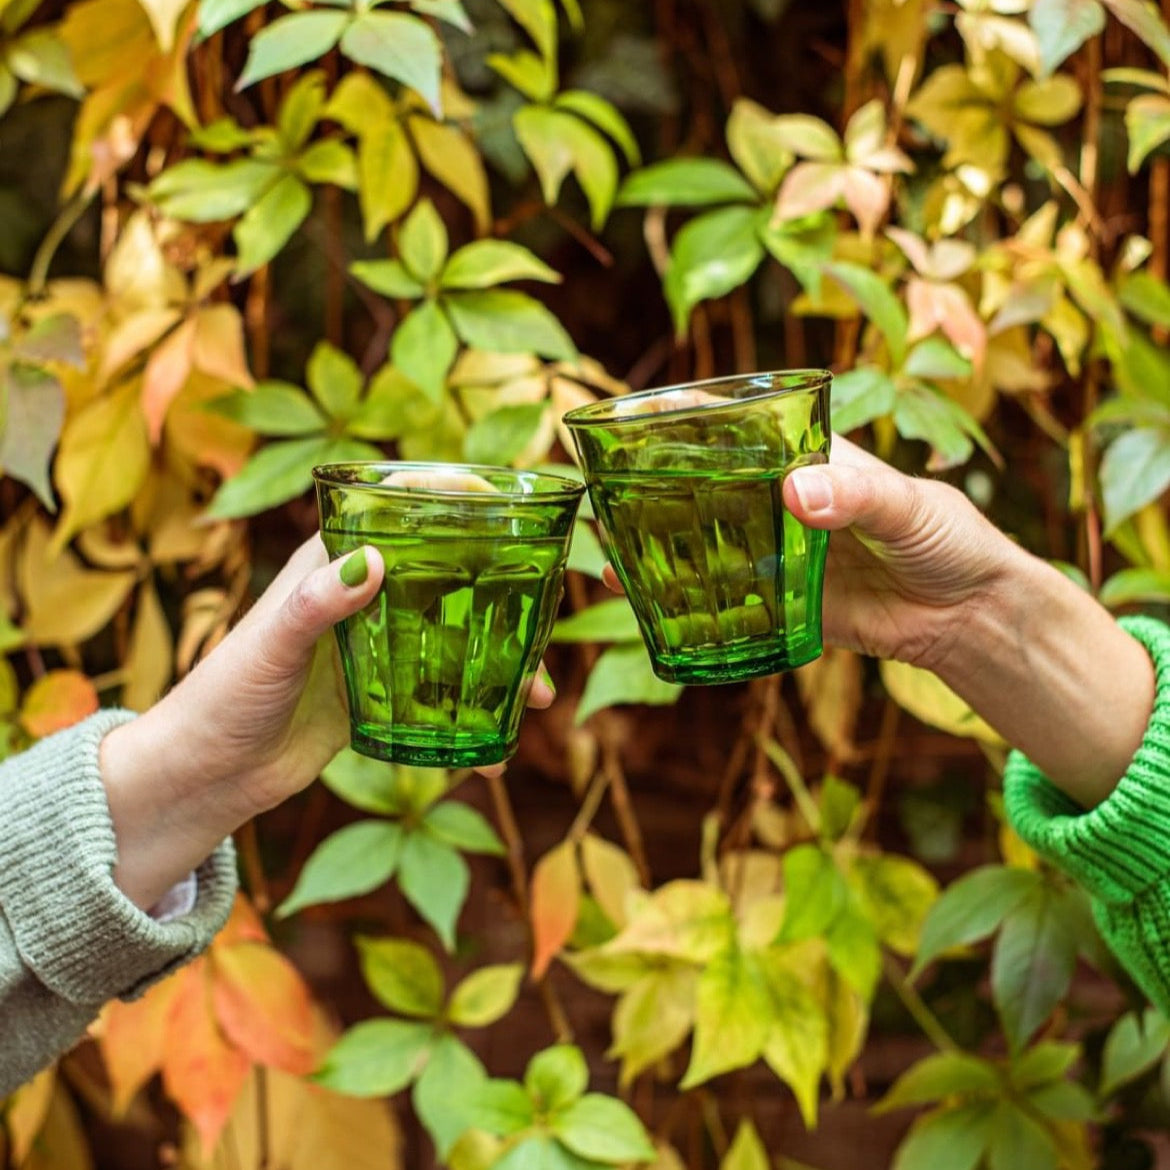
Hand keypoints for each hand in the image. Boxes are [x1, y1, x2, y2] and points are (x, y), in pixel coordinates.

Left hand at [100, 538, 554, 908]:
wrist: (207, 775)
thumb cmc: (223, 698)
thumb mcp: (270, 647)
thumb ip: (315, 605)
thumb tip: (375, 559)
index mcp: (329, 565)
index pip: (391, 511)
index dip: (443, 496)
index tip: (494, 498)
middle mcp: (358, 599)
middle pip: (441, 579)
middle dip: (496, 593)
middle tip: (541, 617)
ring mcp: (373, 649)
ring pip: (450, 641)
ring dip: (497, 666)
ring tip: (536, 697)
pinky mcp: (378, 697)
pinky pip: (435, 698)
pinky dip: (468, 720)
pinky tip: (492, 751)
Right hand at [603, 434, 1153, 805]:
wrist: (970, 615)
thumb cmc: (950, 539)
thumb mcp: (909, 507)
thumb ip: (858, 496)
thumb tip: (796, 495)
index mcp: (809, 459)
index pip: (740, 426)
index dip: (687, 417)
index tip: (634, 413)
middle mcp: (782, 501)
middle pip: (707, 484)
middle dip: (654, 483)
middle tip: (600, 486)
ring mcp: (778, 552)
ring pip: (706, 541)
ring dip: (658, 543)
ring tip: (606, 544)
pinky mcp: (782, 603)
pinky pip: (725, 600)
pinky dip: (687, 601)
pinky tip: (646, 603)